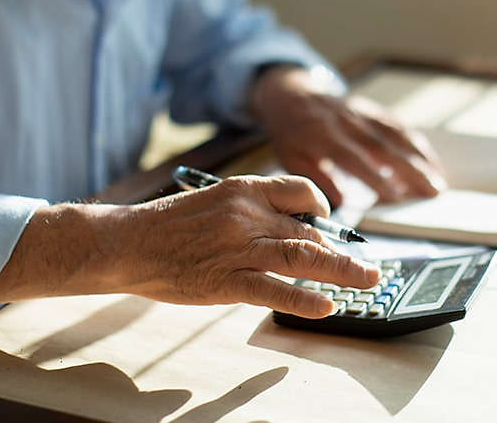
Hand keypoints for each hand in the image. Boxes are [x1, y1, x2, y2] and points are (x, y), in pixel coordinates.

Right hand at [118, 175, 379, 317]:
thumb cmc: (169, 225)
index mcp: (244, 189)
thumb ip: (252, 211)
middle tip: (368, 267)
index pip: (301, 191)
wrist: (127, 242)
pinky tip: (326, 306)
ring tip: (368, 281)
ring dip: (342, 270)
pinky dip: (304, 300)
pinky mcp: (225, 281)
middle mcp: (247, 215)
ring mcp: (238, 248)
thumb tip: (292, 228)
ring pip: (303, 257)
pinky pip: (274, 291)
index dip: (323, 208)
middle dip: (342, 251)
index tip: (332, 224)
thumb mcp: (215, 201)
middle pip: (310, 231)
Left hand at [250, 66, 446, 206]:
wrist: (292, 94)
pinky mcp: (372, 110)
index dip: (374, 177)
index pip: (353, 158)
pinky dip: (417, 145)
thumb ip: (317, 179)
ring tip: (438, 181)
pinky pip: (398, 127)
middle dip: (410, 169)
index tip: (395, 198)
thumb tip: (341, 204)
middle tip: (432, 192)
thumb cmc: (292, 134)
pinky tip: (431, 162)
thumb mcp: (292, 158)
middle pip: (383, 146)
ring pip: (396, 135)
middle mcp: (347, 122)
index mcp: (323, 135)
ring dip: (420, 158)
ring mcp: (363, 114)